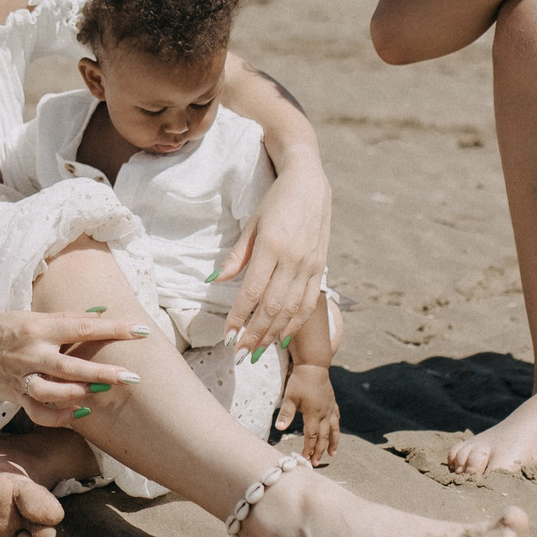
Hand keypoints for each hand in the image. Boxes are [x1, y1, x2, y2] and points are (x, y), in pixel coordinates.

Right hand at [0, 310, 151, 423]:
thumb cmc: (5, 327)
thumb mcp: (34, 315)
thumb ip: (69, 317)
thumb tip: (103, 312)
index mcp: (39, 327)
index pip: (83, 326)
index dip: (113, 329)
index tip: (141, 331)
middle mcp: (32, 352)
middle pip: (72, 366)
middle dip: (104, 373)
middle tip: (132, 377)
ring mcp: (23, 377)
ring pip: (54, 392)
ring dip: (80, 394)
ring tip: (102, 393)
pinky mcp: (16, 395)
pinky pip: (39, 412)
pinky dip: (59, 415)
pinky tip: (77, 413)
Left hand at [220, 157, 331, 354]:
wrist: (309, 183)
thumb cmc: (275, 201)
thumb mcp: (252, 224)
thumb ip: (237, 256)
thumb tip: (216, 281)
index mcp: (272, 246)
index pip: (252, 291)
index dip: (239, 316)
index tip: (227, 335)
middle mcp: (293, 259)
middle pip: (273, 307)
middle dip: (255, 334)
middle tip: (239, 353)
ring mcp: (310, 266)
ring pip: (292, 310)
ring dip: (273, 334)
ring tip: (257, 350)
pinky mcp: (320, 268)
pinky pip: (308, 303)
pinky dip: (295, 323)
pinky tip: (283, 337)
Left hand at [276, 361, 338, 463]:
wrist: (314, 365)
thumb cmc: (300, 381)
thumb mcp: (290, 397)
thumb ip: (286, 414)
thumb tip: (280, 429)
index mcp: (313, 414)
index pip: (312, 436)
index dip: (309, 449)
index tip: (306, 458)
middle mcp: (325, 413)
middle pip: (324, 437)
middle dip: (320, 451)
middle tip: (316, 463)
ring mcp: (330, 408)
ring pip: (334, 430)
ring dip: (333, 443)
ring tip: (333, 454)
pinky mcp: (332, 402)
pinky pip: (336, 418)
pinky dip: (336, 428)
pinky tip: (335, 432)